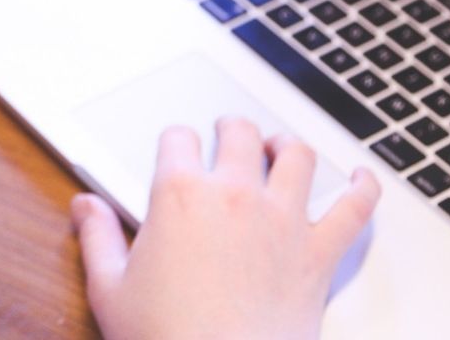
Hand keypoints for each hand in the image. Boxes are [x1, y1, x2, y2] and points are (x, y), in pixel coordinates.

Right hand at [71, 119, 380, 339]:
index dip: (175, 141)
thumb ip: (98, 238)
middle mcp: (236, 196)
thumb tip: (85, 206)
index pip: (178, 139)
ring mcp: (284, 221)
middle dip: (230, 129)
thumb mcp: (110, 289)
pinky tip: (363, 179)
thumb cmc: (165, 339)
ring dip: (287, 145)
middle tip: (227, 135)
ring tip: (280, 148)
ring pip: (297, 155)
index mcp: (180, 196)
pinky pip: (355, 208)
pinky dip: (364, 189)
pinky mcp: (320, 253)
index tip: (175, 150)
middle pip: (240, 133)